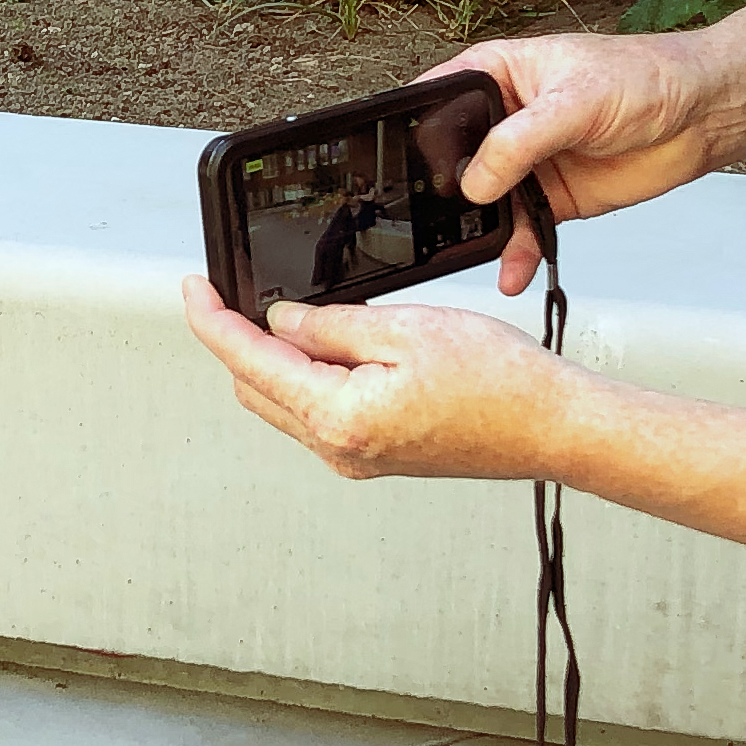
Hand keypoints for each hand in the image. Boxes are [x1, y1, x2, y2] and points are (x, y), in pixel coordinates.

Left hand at [180, 277, 574, 482]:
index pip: (246, 360)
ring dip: (280, 358)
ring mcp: (356, 458)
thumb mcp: (403, 328)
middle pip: (255, 387)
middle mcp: (338, 449)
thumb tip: (281, 321)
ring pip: (286, 401)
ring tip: (313, 316)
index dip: (211, 319)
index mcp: (336, 417)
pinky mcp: (376, 456)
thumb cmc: (500, 383)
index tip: (194, 287)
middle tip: (246, 291)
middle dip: (242, 338)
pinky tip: (342, 346)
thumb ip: (329, 325)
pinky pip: (320, 412)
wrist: (552, 427)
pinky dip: (313, 376)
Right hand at [426, 30, 731, 295]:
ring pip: (483, 202)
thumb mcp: (575, 100)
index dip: (419, 135)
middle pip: (453, 160)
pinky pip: (520, 230)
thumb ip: (518, 141)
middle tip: (433, 224)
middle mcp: (502, 120)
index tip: (409, 170)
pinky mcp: (550, 198)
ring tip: (471, 254)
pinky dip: (514, 253)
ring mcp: (525, 162)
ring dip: (477, 231)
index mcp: (494, 75)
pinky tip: (511, 271)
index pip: (436, 102)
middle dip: (442, 194)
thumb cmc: (645, 77)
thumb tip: (474, 182)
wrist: (702, 115)